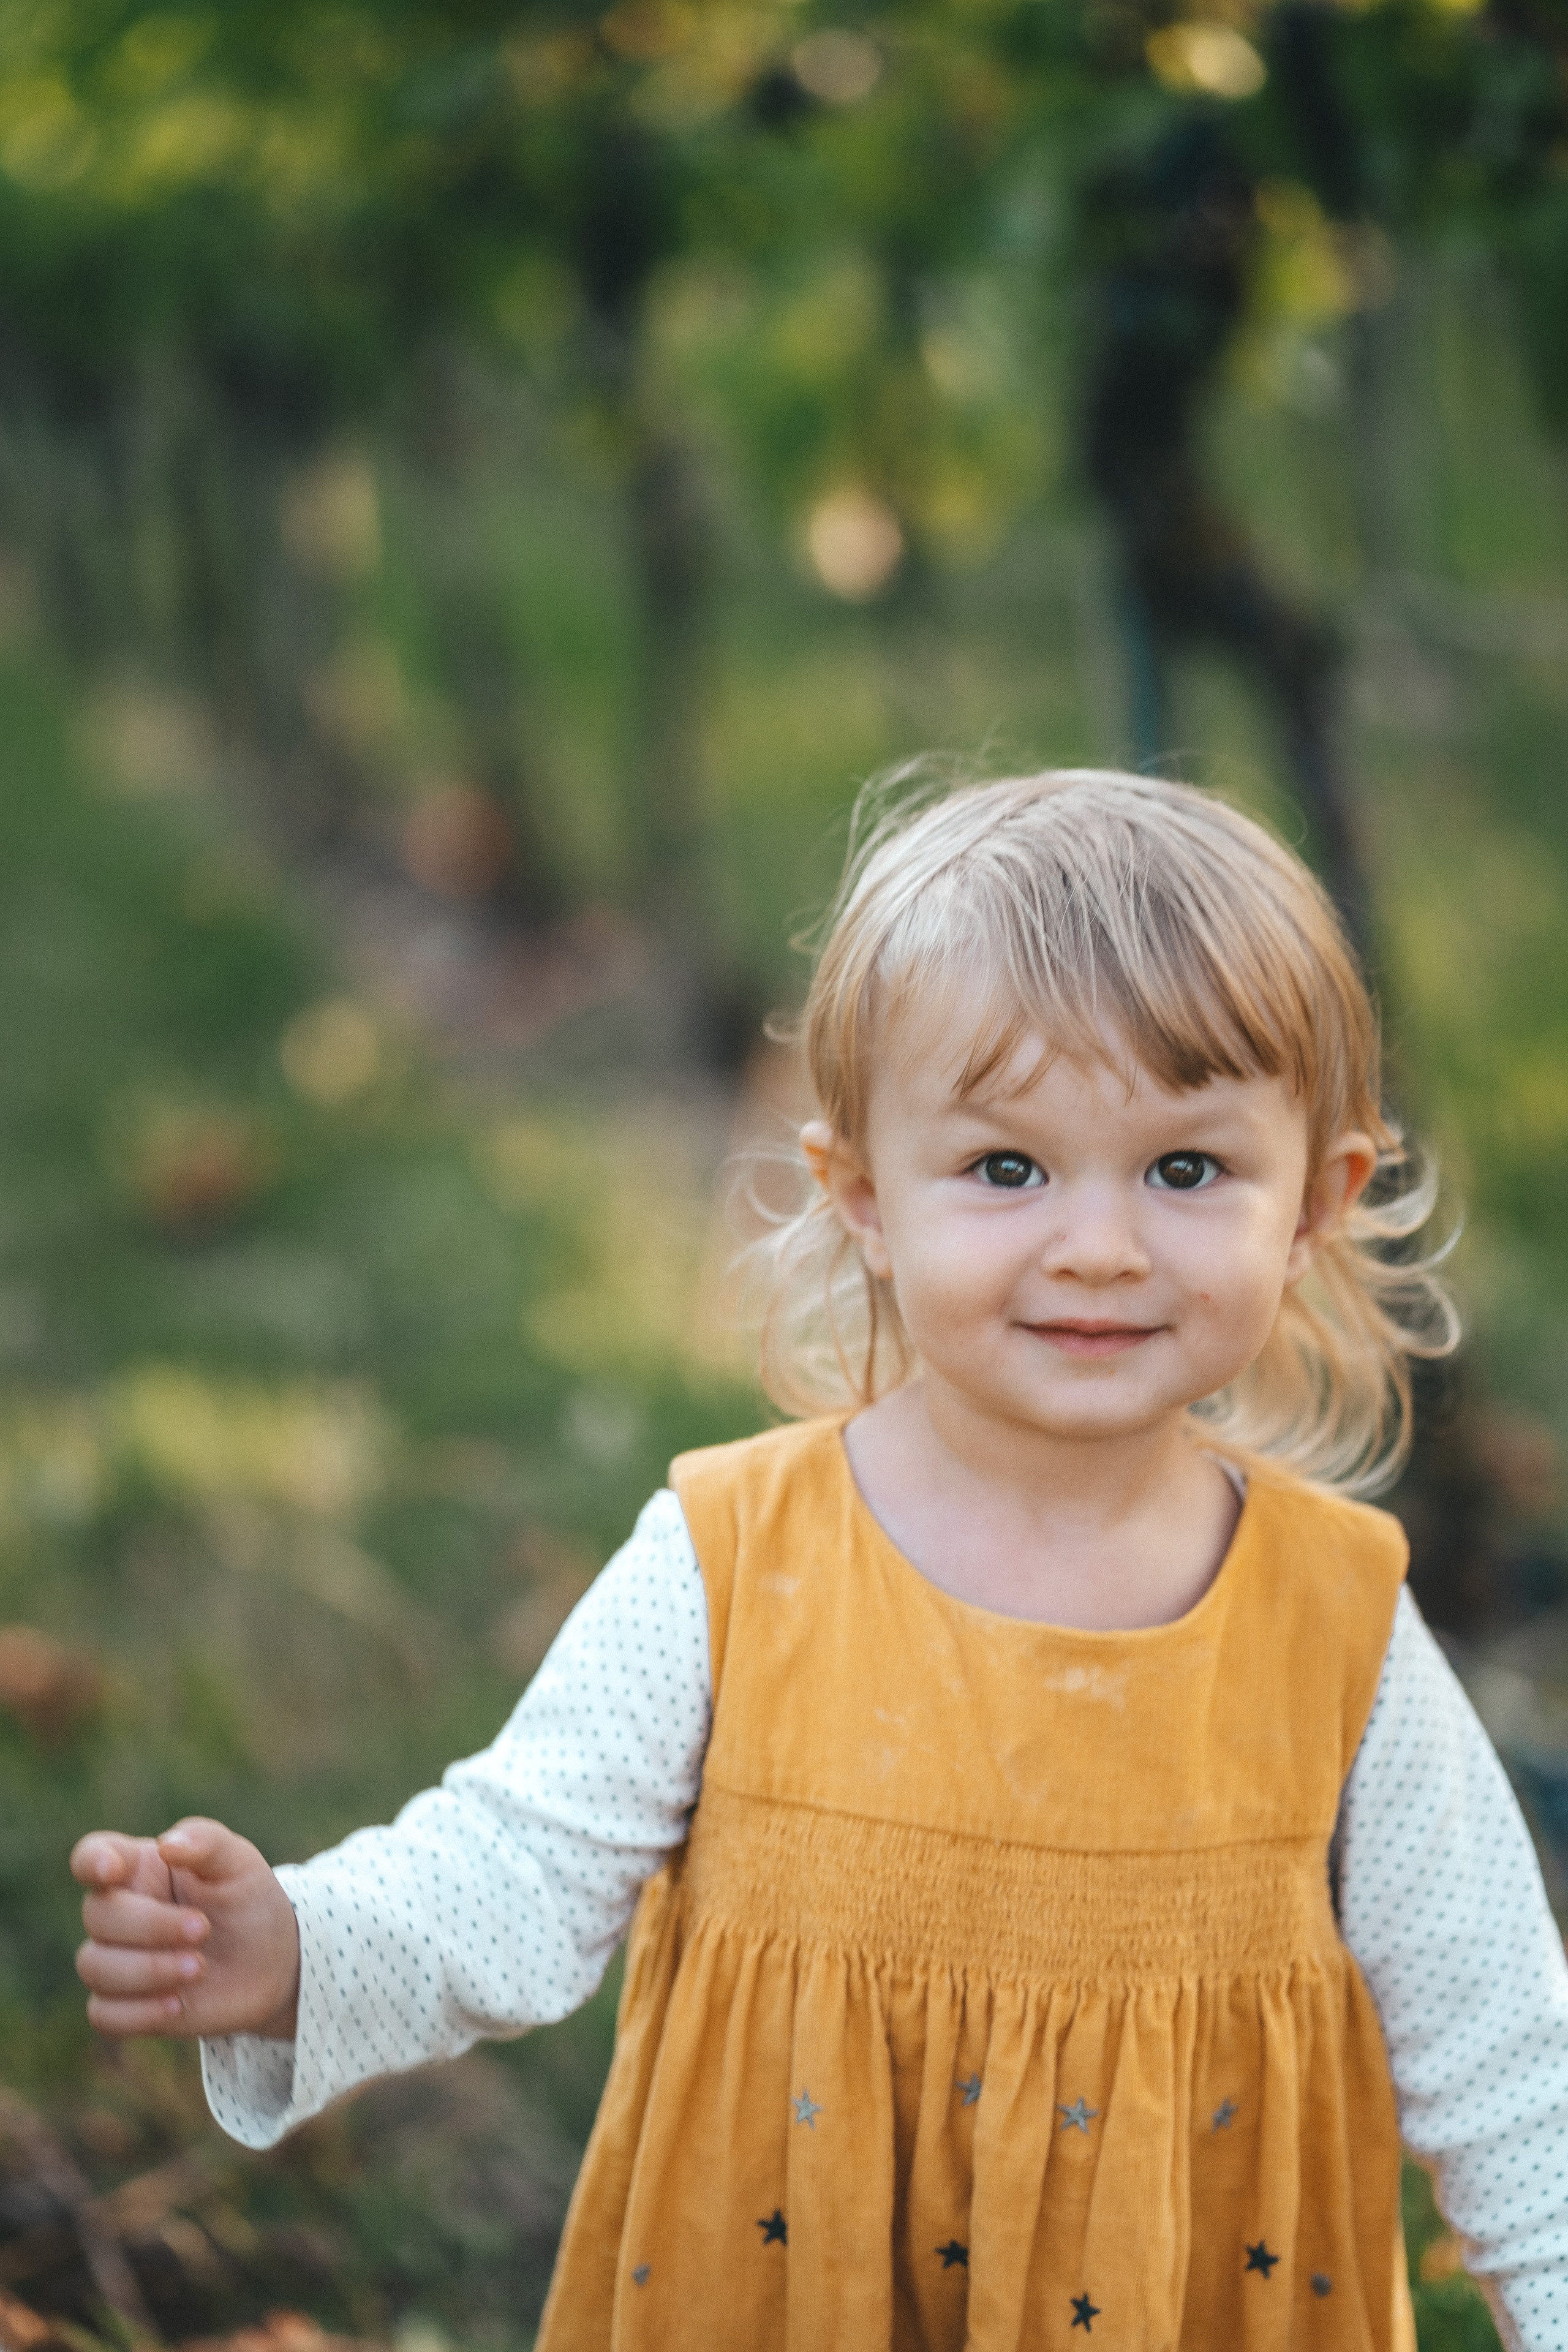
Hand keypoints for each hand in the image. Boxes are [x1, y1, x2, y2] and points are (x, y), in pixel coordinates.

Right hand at [71, 1817, 299, 2041]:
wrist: (272, 1962)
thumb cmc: (247, 1902)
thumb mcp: (238, 1864)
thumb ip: (206, 1842)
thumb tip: (167, 1844)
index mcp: (140, 1868)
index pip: (92, 1855)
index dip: (92, 1861)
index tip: (113, 1870)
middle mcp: (120, 1912)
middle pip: (98, 1915)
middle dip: (150, 1925)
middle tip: (203, 1929)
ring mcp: (118, 1960)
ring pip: (94, 1966)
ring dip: (147, 1970)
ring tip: (199, 1967)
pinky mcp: (125, 2005)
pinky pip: (103, 2014)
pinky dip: (139, 2012)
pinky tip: (178, 2005)